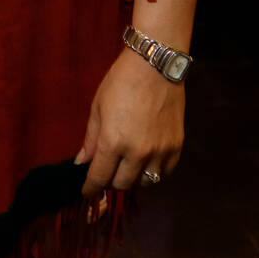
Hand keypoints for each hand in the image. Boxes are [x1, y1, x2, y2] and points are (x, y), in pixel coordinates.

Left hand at [75, 48, 184, 193]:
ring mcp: (160, 150)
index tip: (87, 192)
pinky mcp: (176, 146)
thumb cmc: (121, 81)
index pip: (99, 177)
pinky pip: (165, 172)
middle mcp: (138, 152)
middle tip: (107, 171)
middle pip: (121, 184)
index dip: (90, 188)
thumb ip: (91, 139)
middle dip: (110, 181)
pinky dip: (154, 171)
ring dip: (133, 178)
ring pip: (145, 183)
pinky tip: (147, 161)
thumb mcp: (98, 108)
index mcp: (113, 142)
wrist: (155, 65)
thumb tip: (82, 162)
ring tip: (127, 165)